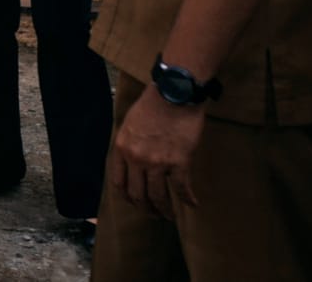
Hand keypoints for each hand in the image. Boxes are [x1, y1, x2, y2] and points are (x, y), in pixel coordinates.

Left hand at [108, 86, 204, 219]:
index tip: (134, 203)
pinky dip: (188, 199)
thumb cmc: (152, 105)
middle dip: (145, 208)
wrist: (174, 94)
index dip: (127, 197)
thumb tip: (132, 162)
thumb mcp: (130, 124)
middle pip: (137, 194)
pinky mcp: (179, 162)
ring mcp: (157, 162)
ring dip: (164, 210)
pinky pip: (181, 188)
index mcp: (121, 148)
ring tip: (169, 216)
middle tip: (153, 215)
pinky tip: (193, 205)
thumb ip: (129, 145)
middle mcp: (136, 158)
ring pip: (158, 196)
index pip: (119, 182)